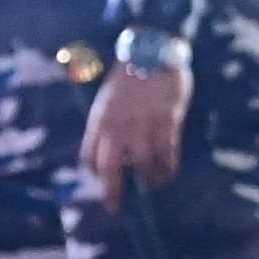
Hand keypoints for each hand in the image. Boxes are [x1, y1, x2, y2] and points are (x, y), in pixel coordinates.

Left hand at [77, 63, 193, 204]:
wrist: (152, 51)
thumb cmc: (130, 73)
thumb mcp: (109, 97)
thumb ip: (109, 121)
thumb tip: (114, 146)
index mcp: (100, 119)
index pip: (89, 155)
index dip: (94, 172)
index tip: (101, 182)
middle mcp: (118, 126)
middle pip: (110, 167)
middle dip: (113, 191)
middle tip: (116, 207)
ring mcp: (143, 124)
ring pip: (143, 164)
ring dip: (147, 179)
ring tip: (152, 185)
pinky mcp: (167, 121)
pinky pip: (167, 153)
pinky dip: (168, 167)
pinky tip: (168, 174)